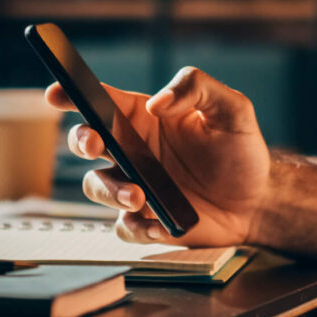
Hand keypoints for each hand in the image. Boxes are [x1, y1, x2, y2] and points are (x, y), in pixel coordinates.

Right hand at [47, 66, 270, 246]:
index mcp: (143, 118)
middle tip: (95, 144)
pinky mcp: (146, 221)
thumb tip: (156, 103)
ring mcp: (136, 186)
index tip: (56, 94)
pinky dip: (137, 227)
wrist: (260, 200)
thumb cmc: (241, 150)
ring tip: (141, 196)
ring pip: (97, 186)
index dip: (72, 93)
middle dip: (81, 140)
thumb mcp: (233, 109)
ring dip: (110, 190)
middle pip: (85, 141)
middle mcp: (132, 151)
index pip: (100, 100)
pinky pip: (124, 226)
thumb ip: (197, 89)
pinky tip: (162, 225)